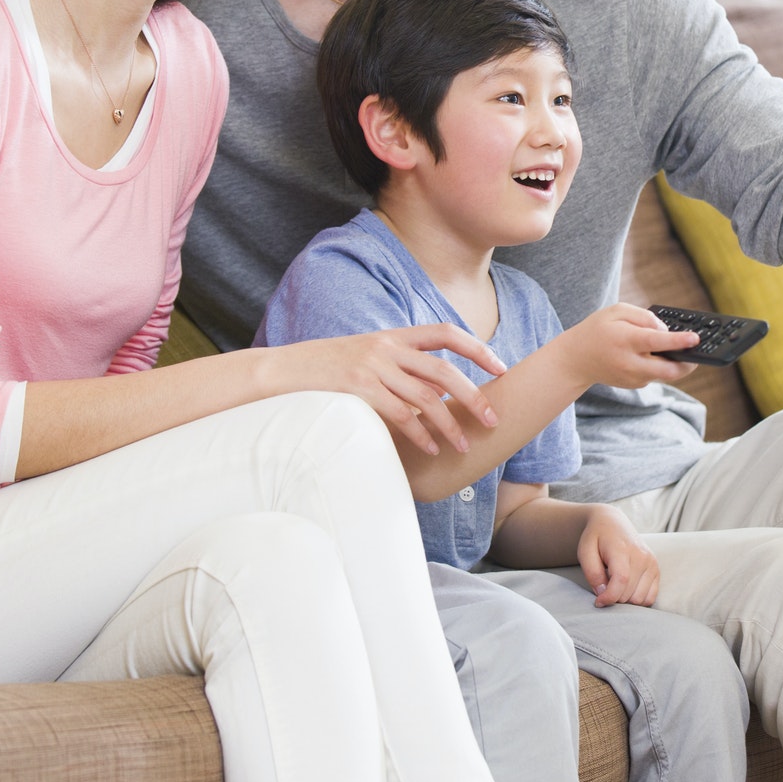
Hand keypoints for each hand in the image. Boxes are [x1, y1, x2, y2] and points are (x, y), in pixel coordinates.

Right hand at [264, 325, 505, 456]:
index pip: (446, 332)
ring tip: (462, 446)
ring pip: (426, 398)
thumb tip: (436, 391)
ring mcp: (372, 367)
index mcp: (393, 335)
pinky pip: (399, 414)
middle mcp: (387, 347)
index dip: (478, 348)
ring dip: (449, 425)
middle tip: (492, 420)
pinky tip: (430, 449)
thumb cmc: (327, 369)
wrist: (281, 370)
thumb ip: (400, 368)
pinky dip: (419, 434)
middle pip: (444, 371)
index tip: (501, 367)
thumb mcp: (366, 357)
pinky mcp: (358, 389)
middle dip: (474, 396)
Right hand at [557, 304, 698, 390]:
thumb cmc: (598, 330)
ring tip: (682, 351)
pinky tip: (660, 355)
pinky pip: (655, 375)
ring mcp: (632, 377)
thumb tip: (665, 331)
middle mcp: (630, 363)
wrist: (577, 359)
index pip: (657, 342)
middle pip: (668, 370)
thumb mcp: (616, 311)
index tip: (695, 338)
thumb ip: (643, 317)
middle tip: (698, 353)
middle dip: (688, 364)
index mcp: (625, 340)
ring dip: (677, 365)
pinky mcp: (634, 385)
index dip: (679, 341)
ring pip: (665, 375)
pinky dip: (663, 366)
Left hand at [578, 506, 658, 606]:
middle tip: (604, 586)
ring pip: (640, 599)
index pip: (621, 580)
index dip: (609, 597)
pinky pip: (650, 597)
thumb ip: (592, 573)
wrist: (612, 523)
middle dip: (613, 597)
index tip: (598, 602)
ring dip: (625, 600)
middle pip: (629, 593)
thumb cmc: (596, 538)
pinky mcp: (656, 569)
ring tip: (615, 585)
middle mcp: (642, 556)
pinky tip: (626, 589)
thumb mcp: (585, 551)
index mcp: (622, 549)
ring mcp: (651, 563)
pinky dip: (637, 599)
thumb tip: (603, 593)